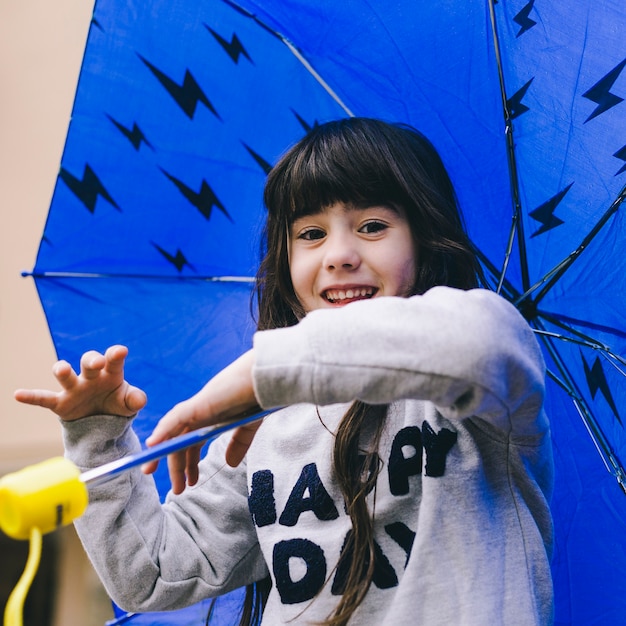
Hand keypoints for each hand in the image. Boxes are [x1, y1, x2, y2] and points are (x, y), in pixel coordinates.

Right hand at [14, 345, 146, 420]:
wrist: (103, 420)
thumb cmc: (118, 402)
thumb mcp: (129, 402)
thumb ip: (135, 399)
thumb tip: (139, 401)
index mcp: (111, 372)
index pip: (113, 359)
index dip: (116, 354)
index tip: (120, 351)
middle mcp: (91, 376)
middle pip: (89, 361)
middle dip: (92, 360)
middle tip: (97, 363)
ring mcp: (75, 388)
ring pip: (65, 374)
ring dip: (62, 369)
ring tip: (61, 368)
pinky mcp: (61, 403)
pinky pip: (44, 398)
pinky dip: (31, 396)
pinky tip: (18, 394)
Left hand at [143, 350, 261, 493]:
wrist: (269, 378)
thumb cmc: (260, 396)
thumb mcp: (248, 426)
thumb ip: (238, 444)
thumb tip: (229, 464)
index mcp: (212, 417)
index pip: (192, 441)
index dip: (187, 463)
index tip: (187, 484)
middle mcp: (202, 412)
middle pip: (180, 439)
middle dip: (175, 465)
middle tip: (177, 490)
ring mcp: (200, 406)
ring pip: (174, 431)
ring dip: (163, 452)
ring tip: (152, 472)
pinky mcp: (202, 402)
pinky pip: (177, 416)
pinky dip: (164, 430)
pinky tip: (154, 444)